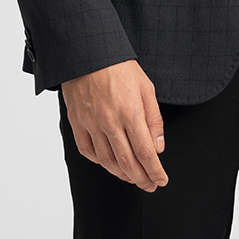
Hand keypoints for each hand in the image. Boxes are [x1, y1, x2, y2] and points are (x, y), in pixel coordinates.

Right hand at [61, 59, 167, 191]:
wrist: (88, 53)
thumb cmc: (119, 67)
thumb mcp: (146, 88)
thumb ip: (154, 120)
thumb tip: (158, 147)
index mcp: (130, 112)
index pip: (145, 153)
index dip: (155, 171)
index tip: (161, 180)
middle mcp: (110, 122)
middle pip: (127, 163)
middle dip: (141, 179)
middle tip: (150, 185)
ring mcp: (91, 124)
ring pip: (107, 162)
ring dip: (122, 175)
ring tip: (133, 177)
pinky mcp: (77, 123)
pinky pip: (88, 152)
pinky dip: (101, 163)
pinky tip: (110, 163)